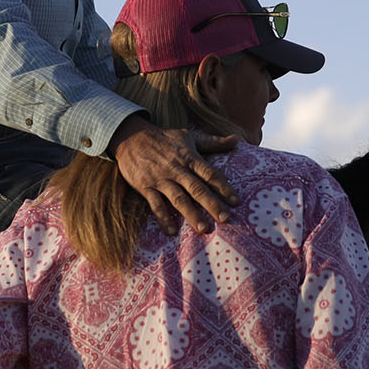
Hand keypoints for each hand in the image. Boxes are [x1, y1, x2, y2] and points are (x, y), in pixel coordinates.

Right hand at [108, 116, 238, 234]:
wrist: (131, 138)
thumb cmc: (165, 139)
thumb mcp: (190, 137)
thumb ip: (214, 142)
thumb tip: (237, 139)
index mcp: (189, 158)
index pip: (210, 173)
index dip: (223, 187)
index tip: (236, 201)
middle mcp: (177, 169)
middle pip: (197, 188)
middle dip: (212, 203)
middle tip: (226, 219)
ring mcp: (161, 179)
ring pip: (178, 198)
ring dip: (191, 214)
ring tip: (204, 229)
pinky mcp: (146, 187)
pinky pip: (155, 204)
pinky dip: (163, 218)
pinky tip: (171, 231)